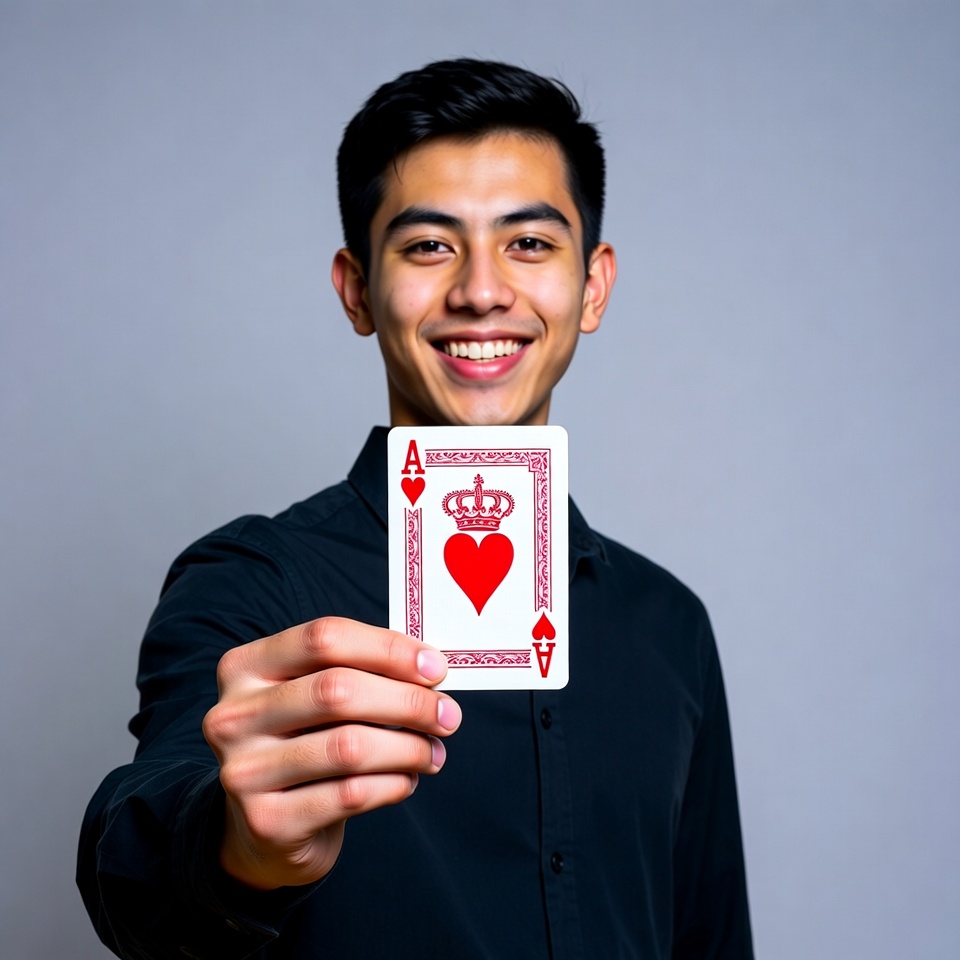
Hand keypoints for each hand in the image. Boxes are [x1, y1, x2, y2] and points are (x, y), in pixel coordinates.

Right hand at [202, 617, 460, 889]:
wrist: (265, 829)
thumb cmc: (306, 743)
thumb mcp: (314, 697)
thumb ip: (359, 672)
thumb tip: (430, 666)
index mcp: (246, 667)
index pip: (324, 638)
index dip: (387, 648)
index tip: (436, 667)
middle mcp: (234, 715)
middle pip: (337, 690)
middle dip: (407, 701)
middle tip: (448, 715)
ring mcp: (244, 771)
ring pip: (348, 747)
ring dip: (408, 748)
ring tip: (434, 752)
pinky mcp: (267, 821)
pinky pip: (350, 795)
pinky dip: (393, 784)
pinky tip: (407, 780)